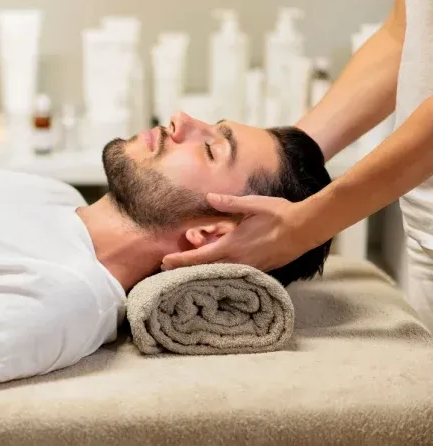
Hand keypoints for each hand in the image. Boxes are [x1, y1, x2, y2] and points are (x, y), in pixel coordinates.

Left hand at [161, 193, 316, 271]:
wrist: (306, 228)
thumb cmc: (279, 214)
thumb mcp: (253, 204)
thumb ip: (229, 203)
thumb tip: (209, 198)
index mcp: (233, 245)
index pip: (199, 257)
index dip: (180, 260)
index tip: (165, 261)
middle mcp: (238, 260)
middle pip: (205, 269)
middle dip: (185, 268)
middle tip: (167, 266)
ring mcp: (249, 267)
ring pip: (218, 272)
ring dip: (202, 269)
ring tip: (186, 266)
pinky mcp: (258, 269)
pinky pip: (232, 272)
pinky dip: (219, 269)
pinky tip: (214, 264)